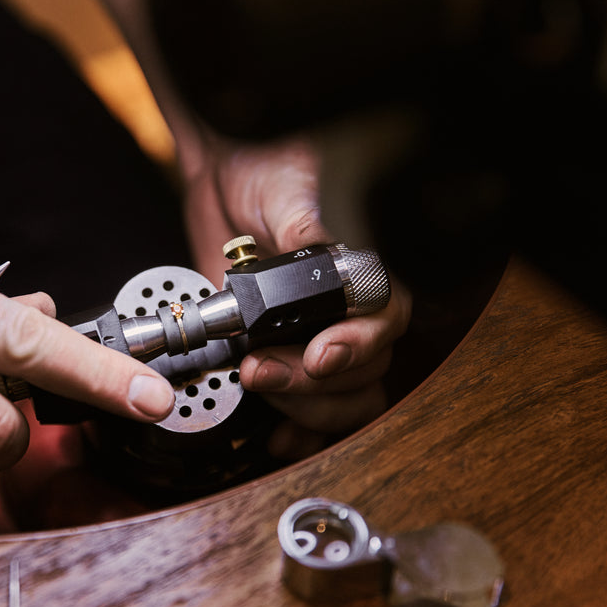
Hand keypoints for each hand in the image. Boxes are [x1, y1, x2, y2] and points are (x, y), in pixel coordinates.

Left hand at [179, 135, 412, 452]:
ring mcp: (314, 340)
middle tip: (262, 369)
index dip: (358, 346)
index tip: (319, 354)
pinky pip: (308, 415)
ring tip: (256, 384)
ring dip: (303, 408)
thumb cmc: (265, 171)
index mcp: (360, 273)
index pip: (385, 322)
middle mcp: (345, 314)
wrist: (221, 180)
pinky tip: (276, 436)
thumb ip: (303, 223)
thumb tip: (317, 250)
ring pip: (342, 400)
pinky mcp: (281, 358)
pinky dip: (297, 434)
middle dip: (313, 384)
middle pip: (363, 373)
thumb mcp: (285, 187)